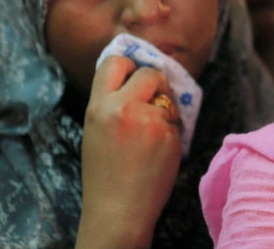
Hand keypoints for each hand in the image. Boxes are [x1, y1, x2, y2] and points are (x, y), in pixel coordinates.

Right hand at [77, 55, 180, 247]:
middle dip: (157, 84)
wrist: (118, 210)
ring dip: (166, 111)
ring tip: (151, 136)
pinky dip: (172, 133)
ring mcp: (148, 120)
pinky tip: (159, 152)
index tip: (136, 74)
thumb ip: (113, 103)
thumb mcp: (96, 130)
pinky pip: (177, 122)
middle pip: (150, 73)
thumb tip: (137, 78)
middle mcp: (122, 107)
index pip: (115, 62)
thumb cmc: (106, 173)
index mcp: (98, 106)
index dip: (129, 65)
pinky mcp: (169, 134)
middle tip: (154, 102)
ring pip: (168, 99)